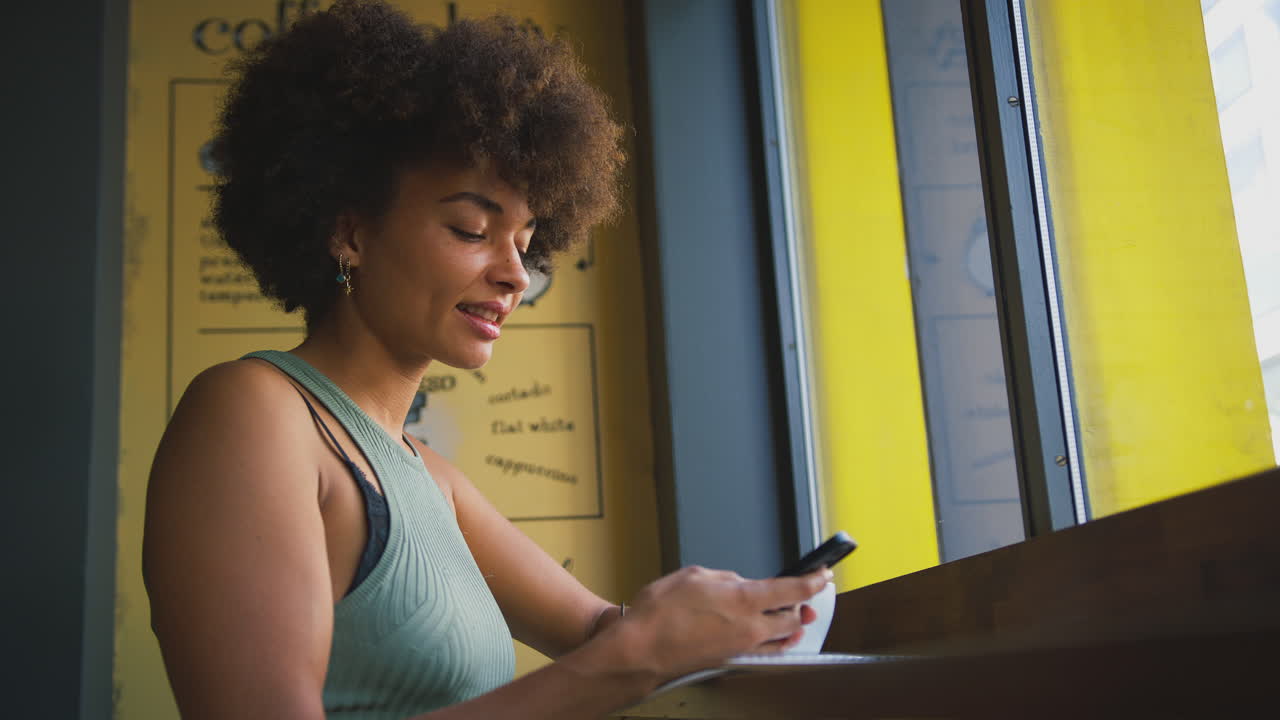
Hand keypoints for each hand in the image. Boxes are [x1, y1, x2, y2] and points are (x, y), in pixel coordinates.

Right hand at [615, 566, 830, 678]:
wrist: (642, 649)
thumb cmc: (661, 613)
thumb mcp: (695, 575)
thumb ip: (725, 577)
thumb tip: (738, 583)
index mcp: (744, 600)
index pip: (793, 590)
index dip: (813, 581)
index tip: (823, 575)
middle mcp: (749, 627)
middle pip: (794, 618)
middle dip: (803, 605)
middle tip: (806, 594)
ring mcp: (741, 647)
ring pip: (781, 638)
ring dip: (790, 625)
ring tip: (793, 616)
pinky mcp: (731, 659)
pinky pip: (763, 650)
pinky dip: (773, 640)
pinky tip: (769, 635)